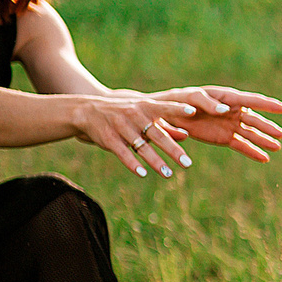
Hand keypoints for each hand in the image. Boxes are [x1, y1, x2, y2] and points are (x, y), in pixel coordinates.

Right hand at [74, 95, 200, 177]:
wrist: (87, 111)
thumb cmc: (123, 114)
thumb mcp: (143, 115)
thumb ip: (165, 125)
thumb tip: (187, 135)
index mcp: (145, 107)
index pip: (164, 107)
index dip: (178, 109)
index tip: (193, 111)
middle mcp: (134, 115)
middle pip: (157, 134)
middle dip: (173, 150)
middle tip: (188, 164)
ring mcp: (121, 126)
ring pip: (141, 146)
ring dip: (155, 161)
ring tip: (168, 174)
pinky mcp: (108, 138)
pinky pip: (122, 152)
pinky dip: (132, 163)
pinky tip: (142, 174)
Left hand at [148, 85, 281, 162]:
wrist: (167, 115)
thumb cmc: (179, 101)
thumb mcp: (192, 98)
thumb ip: (208, 103)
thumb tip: (224, 110)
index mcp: (227, 98)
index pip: (252, 101)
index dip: (268, 105)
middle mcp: (232, 111)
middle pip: (254, 120)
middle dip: (268, 127)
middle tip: (281, 134)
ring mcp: (229, 125)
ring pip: (251, 134)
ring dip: (264, 140)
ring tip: (277, 147)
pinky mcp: (224, 138)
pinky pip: (241, 146)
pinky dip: (252, 152)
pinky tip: (264, 159)